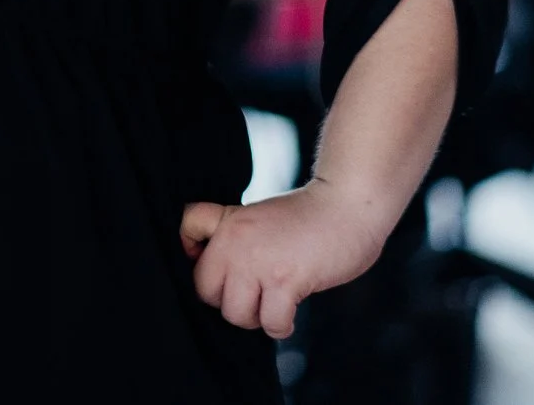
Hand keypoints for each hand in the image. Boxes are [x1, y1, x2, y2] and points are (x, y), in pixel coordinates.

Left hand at [180, 181, 387, 338]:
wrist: (349, 206)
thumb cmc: (308, 217)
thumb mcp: (258, 216)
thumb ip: (234, 237)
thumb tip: (214, 273)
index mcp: (229, 221)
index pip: (185, 231)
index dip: (196, 256)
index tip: (221, 268)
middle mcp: (236, 240)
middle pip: (205, 291)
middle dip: (229, 303)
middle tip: (254, 297)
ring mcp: (259, 261)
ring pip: (235, 314)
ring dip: (256, 319)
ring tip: (273, 306)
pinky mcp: (285, 280)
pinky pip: (270, 322)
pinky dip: (281, 327)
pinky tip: (290, 314)